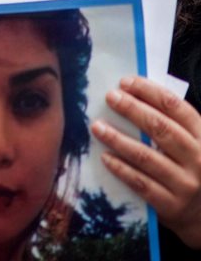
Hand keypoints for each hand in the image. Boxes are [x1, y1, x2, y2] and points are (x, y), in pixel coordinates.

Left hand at [91, 76, 200, 247]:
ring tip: (97, 127)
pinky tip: (105, 157)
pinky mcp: (171, 205)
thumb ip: (171, 123)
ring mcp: (186, 184)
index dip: (150, 92)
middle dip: (132, 110)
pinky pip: (140, 183)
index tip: (125, 82)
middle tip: (110, 97)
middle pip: (161, 128)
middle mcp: (199, 159)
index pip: (177, 108)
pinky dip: (121, 168)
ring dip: (118, 139)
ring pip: (146, 156)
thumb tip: (131, 95)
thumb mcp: (193, 144)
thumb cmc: (191, 170)